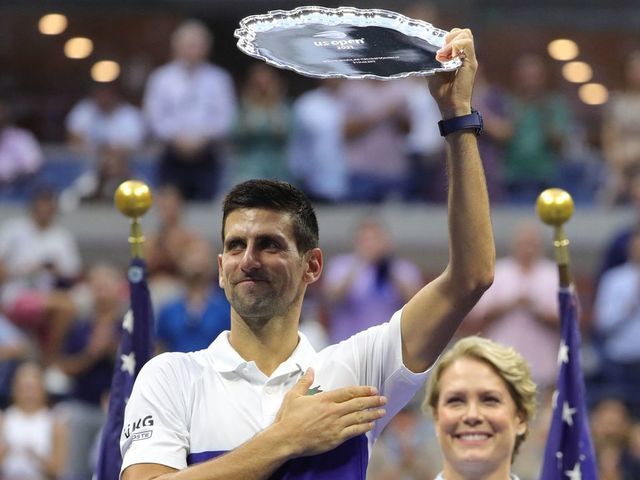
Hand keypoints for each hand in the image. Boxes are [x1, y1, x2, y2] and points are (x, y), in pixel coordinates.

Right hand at [272, 368, 386, 457]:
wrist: (285, 439)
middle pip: (357, 404)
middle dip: (372, 401)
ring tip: (382, 411)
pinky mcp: (335, 438)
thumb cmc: (288, 418)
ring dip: (372, 414)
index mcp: (324, 399)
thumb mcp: (293, 396)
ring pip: (358, 417)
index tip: (372, 389)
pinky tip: (370, 425)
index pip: (348, 392)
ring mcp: (335, 425)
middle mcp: (333, 411)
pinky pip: (354, 432)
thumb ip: (304, 382)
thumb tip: (310, 369)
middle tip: (383, 399)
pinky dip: (363, 428)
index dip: (362, 390)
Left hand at [428, 28, 477, 118]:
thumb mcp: (433, 72)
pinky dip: (455, 46)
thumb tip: (421, 52)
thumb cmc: (442, 92)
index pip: (459, 36)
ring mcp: (470, 59)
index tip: (438, 48)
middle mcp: (467, 56)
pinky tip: (446, 56)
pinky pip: (466, 44)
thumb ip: (431, 61)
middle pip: (464, 32)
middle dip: (451, 36)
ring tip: (443, 54)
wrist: (451, 105)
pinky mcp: (471, 63)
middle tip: (441, 50)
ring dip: (452, 41)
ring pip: (466, 35)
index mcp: (459, 57)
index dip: (449, 37)